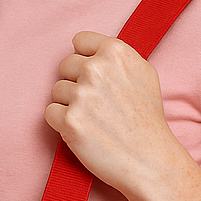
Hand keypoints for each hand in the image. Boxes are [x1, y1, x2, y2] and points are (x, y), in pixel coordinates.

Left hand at [45, 31, 176, 194]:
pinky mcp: (69, 121)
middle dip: (75, 82)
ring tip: (94, 119)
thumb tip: (92, 51)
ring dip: (69, 104)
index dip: (84, 58)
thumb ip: (117, 57)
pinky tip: (84, 130)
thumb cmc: (147, 119)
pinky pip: (50, 112)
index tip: (93, 76)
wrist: (149, 159)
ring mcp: (81, 95)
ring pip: (57, 90)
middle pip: (65, 65)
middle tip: (96, 103)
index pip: (79, 41)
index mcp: (115, 52)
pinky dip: (62, 123)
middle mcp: (96, 69)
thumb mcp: (144, 73)